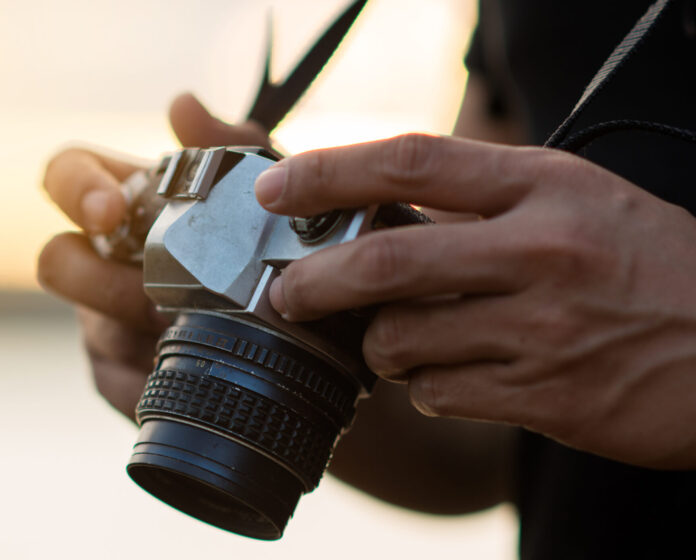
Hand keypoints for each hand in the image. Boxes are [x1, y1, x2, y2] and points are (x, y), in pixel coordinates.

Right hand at [37, 93, 270, 418]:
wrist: (310, 338)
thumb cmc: (273, 251)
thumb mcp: (266, 197)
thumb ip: (229, 148)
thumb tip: (181, 105)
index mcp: (131, 201)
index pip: (69, 174)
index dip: (76, 188)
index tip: (109, 211)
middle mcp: (107, 257)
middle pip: (57, 260)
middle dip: (97, 280)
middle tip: (152, 296)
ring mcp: (107, 319)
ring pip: (94, 328)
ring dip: (138, 335)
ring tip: (191, 338)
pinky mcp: (118, 375)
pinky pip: (119, 383)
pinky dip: (155, 383)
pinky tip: (193, 380)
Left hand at [254, 133, 695, 468]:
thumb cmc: (648, 263)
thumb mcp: (577, 201)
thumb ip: (483, 202)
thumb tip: (375, 210)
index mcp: (544, 186)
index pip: (412, 162)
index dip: (329, 171)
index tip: (275, 186)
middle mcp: (540, 250)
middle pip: (386, 261)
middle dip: (313, 281)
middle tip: (285, 292)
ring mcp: (544, 328)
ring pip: (402, 340)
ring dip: (378, 346)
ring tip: (398, 340)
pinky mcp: (548, 397)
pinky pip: (440, 394)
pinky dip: (424, 388)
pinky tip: (451, 376)